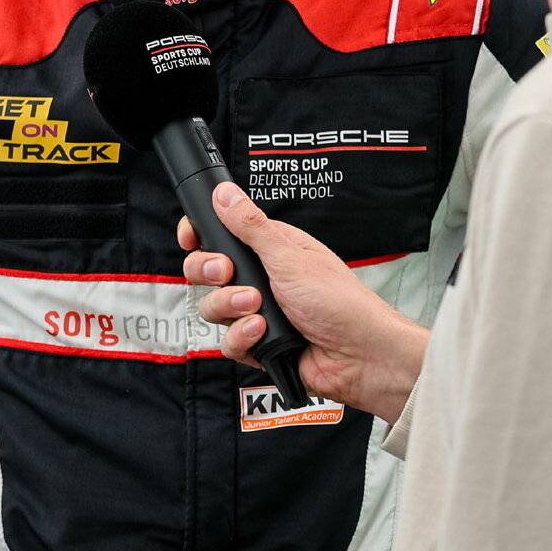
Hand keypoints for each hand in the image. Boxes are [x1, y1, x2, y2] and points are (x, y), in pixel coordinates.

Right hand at [180, 182, 426, 422]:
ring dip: (230, 307)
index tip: (191, 237)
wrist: (360, 356)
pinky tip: (263, 334)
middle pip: (206, 271)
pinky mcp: (258, 345)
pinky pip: (228, 341)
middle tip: (226, 272)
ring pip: (213, 307)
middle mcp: (261, 279)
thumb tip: (224, 193)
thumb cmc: (340, 301)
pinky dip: (242, 338)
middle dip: (209, 272)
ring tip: (257, 308)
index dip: (200, 235)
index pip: (221, 235)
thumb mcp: (290, 257)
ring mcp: (257, 313)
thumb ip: (250, 227)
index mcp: (270, 250)